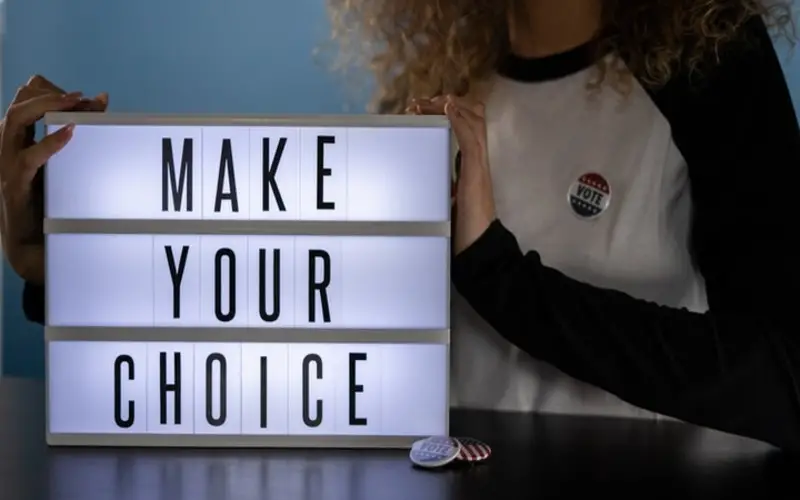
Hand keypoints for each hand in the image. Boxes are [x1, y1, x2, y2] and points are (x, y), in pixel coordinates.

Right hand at [0, 75, 107, 283]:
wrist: (33, 241)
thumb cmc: (49, 198)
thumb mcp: (63, 160)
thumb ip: (79, 130)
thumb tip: (102, 98)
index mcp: (16, 139)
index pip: (24, 99)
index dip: (49, 91)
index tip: (80, 96)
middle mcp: (6, 146)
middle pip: (18, 105)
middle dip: (49, 95)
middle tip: (80, 97)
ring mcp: (6, 163)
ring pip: (15, 121)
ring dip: (46, 108)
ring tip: (75, 105)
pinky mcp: (14, 183)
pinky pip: (28, 157)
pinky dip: (50, 143)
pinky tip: (70, 133)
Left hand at [407, 95, 495, 253]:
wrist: (478, 244)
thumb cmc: (464, 226)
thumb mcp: (447, 197)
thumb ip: (442, 183)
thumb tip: (422, 175)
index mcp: (471, 163)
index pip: (467, 125)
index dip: (450, 111)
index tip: (424, 108)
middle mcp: (479, 159)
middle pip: (475, 115)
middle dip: (449, 103)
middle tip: (423, 102)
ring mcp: (480, 164)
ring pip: (475, 121)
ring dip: (452, 106)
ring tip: (431, 102)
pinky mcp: (477, 173)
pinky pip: (471, 140)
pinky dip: (460, 121)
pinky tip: (449, 110)